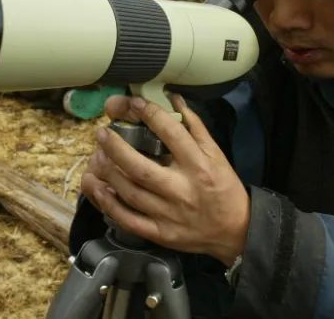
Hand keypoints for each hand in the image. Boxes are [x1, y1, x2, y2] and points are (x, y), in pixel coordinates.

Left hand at [81, 94, 250, 265]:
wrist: (236, 230)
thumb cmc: (224, 188)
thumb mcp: (216, 154)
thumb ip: (195, 126)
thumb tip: (174, 100)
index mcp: (198, 166)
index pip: (171, 134)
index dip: (151, 115)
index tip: (135, 103)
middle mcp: (182, 190)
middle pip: (141, 168)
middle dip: (116, 148)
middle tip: (102, 133)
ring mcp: (169, 214)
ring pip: (131, 193)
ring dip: (108, 173)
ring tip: (97, 156)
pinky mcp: (161, 233)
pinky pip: (129, 220)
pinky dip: (110, 205)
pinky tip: (98, 189)